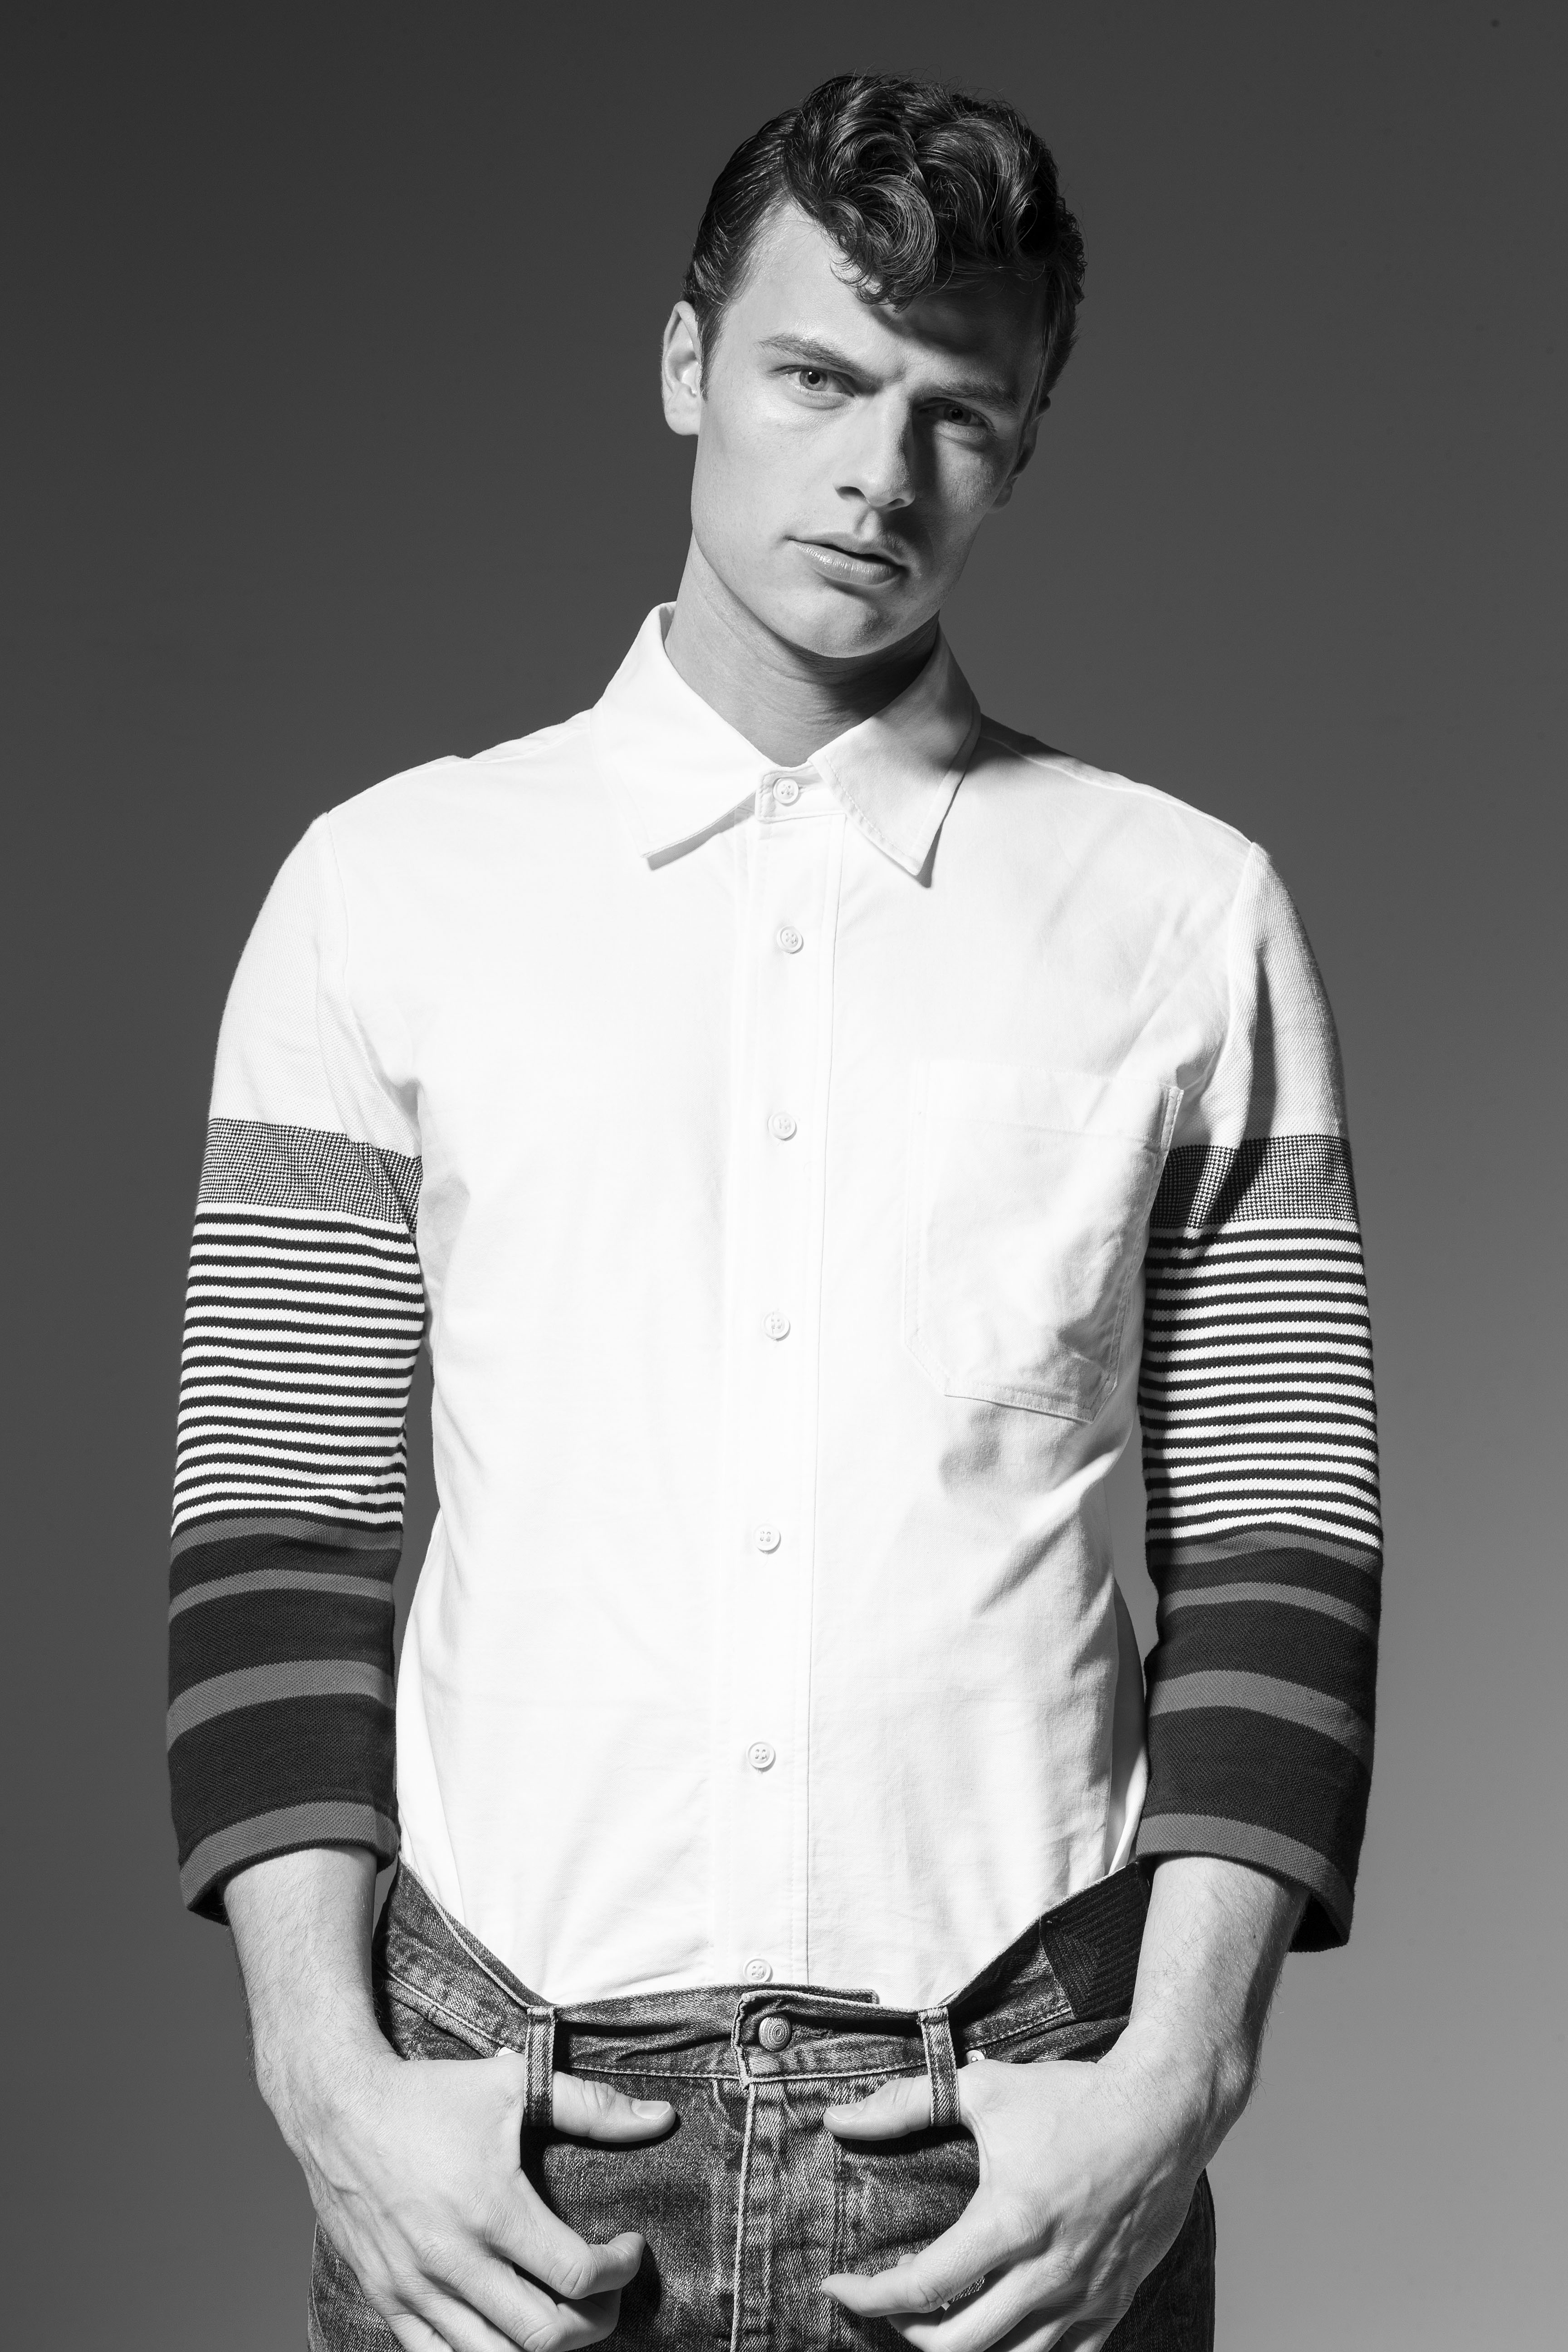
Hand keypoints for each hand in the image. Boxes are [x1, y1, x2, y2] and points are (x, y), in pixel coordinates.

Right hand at [284, 2045, 674, 2351]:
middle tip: (606, 2289)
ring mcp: (416, 2290)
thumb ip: (593, 2106)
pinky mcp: (387, 2300)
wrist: (338, 2109)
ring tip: (564, 2312)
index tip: (628, 2249)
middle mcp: (453, 2261)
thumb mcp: (515, 2083)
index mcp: (492, 2210)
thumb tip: (662, 2118)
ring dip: (544, 2346)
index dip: (619, 2271)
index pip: (576, 2275)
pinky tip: (506, 2330)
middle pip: (546, 2334)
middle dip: (596, 2320)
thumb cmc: (430, 2095)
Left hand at [818, 2041, 1208, 2351]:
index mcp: (1009, 2222)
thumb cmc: (1073, 2099)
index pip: (921, 2286)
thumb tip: (838, 2120)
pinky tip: (999, 2331)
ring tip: (937, 2320)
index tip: (835, 2287)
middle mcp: (1046, 2272)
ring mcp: (1082, 2294)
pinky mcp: (1112, 2302)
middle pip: (958, 2345)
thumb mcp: (982, 2090)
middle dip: (907, 2334)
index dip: (867, 2298)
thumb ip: (904, 2104)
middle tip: (888, 2305)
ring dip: (962, 2348)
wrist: (1163, 2111)